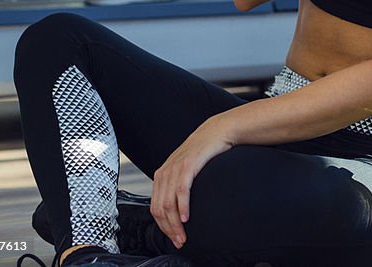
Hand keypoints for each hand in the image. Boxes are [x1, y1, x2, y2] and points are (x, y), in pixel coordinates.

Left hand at [151, 116, 232, 248]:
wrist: (216, 132)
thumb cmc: (203, 152)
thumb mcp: (185, 170)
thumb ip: (177, 185)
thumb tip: (177, 208)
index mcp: (161, 176)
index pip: (154, 208)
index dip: (162, 227)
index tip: (174, 238)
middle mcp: (164, 172)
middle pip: (160, 209)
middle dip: (168, 229)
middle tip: (180, 240)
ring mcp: (175, 168)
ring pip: (169, 203)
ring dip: (175, 223)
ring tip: (183, 234)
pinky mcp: (188, 165)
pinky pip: (181, 190)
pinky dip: (182, 206)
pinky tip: (186, 217)